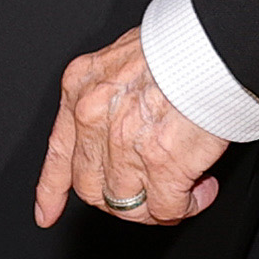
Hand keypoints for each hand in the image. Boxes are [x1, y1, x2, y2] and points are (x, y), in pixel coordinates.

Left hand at [31, 29, 230, 228]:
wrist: (211, 44)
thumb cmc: (179, 45)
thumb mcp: (122, 57)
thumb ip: (110, 92)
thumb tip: (120, 122)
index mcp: (80, 88)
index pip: (58, 150)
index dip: (51, 190)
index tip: (46, 213)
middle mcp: (93, 117)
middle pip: (91, 187)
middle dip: (120, 201)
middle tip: (148, 195)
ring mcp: (124, 144)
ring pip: (127, 205)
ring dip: (156, 207)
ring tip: (182, 191)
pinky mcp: (161, 165)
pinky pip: (166, 208)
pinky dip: (186, 206)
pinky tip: (200, 190)